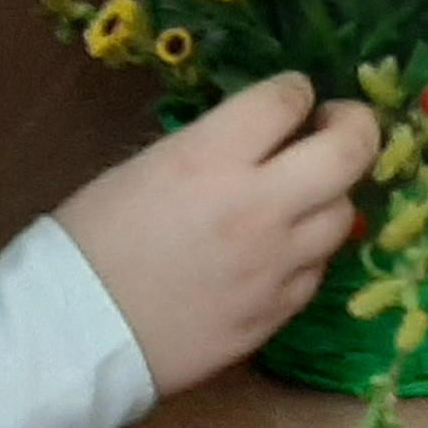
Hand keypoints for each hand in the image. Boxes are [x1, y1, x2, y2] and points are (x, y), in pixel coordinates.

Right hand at [52, 72, 384, 396]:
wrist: (71, 337)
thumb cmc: (90, 242)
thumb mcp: (145, 167)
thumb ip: (213, 146)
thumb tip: (260, 137)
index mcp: (211, 158)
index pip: (288, 99)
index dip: (295, 91)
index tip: (292, 98)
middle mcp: (258, 207)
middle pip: (351, 151)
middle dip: (356, 126)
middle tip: (337, 126)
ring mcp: (274, 265)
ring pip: (344, 215)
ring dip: (329, 196)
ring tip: (302, 196)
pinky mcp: (275, 314)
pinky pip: (316, 271)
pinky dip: (306, 253)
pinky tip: (278, 252)